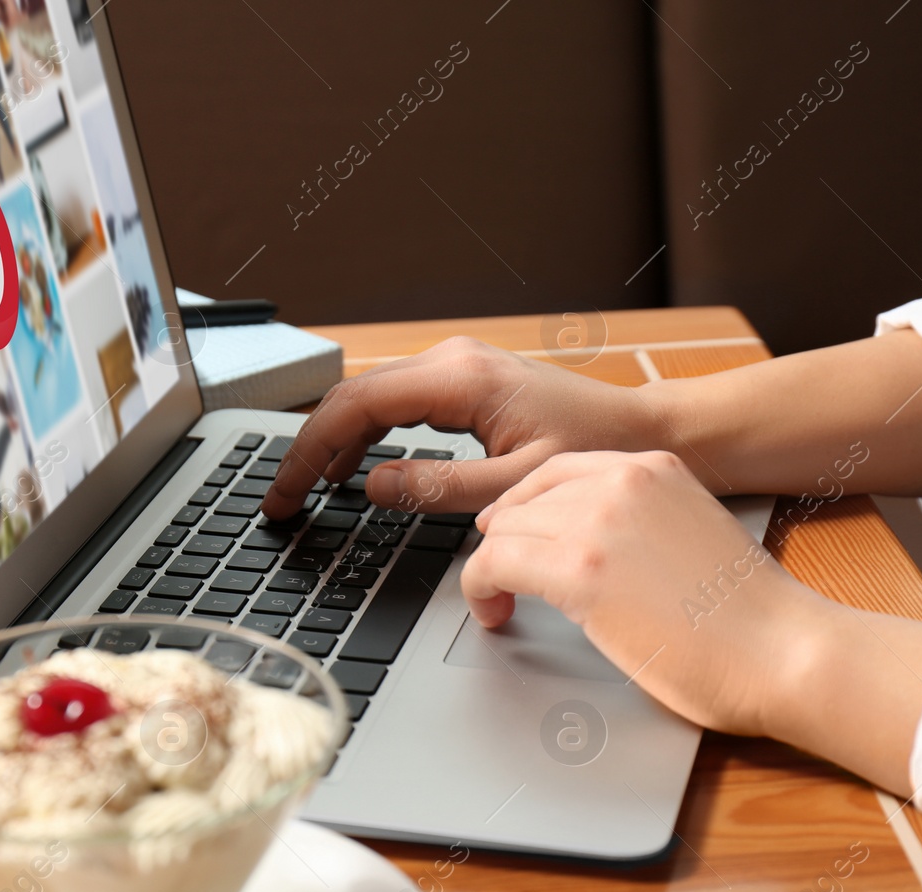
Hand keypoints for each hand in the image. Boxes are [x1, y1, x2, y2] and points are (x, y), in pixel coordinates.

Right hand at [261, 337, 660, 518]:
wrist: (640, 431)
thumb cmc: (594, 455)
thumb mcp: (514, 486)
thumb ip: (438, 488)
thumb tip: (370, 486)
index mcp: (460, 379)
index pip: (357, 406)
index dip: (310, 451)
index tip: (286, 492)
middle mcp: (452, 361)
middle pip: (353, 397)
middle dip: (310, 449)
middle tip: (280, 499)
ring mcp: (457, 366)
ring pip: (371, 398)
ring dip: (334, 442)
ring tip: (305, 489)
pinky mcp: (464, 381)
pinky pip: (397, 403)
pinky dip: (365, 435)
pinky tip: (351, 468)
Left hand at [464, 449, 921, 794]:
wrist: (785, 650)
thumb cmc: (751, 616)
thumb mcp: (693, 533)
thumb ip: (642, 522)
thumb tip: (590, 544)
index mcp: (654, 468)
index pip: (557, 470)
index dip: (523, 506)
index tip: (510, 533)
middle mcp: (622, 481)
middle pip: (522, 500)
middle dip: (504, 542)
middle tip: (501, 578)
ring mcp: (597, 522)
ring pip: (501, 532)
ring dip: (490, 569)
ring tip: (499, 601)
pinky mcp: (577, 571)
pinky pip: (491, 566)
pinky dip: (480, 591)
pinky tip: (495, 613)